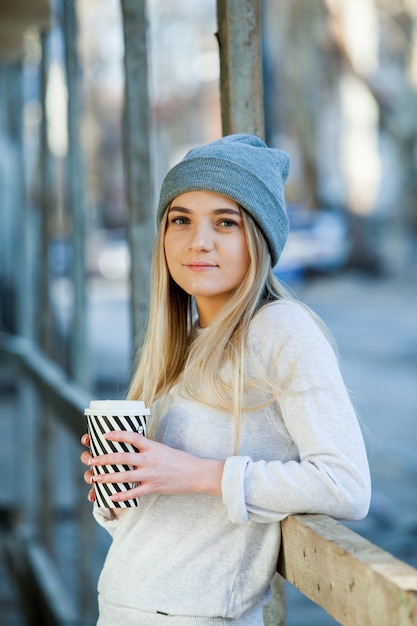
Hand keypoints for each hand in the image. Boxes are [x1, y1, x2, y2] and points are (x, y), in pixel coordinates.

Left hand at [82, 430, 224, 504]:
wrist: (196, 473)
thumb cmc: (179, 460)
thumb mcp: (162, 449)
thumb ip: (147, 449)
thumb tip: (131, 447)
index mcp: (153, 447)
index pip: (133, 437)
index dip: (118, 435)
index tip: (104, 435)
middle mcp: (150, 459)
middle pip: (123, 457)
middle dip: (105, 459)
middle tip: (91, 459)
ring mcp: (151, 474)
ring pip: (125, 476)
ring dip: (108, 477)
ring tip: (95, 478)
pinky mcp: (154, 487)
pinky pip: (135, 492)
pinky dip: (122, 495)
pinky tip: (112, 496)